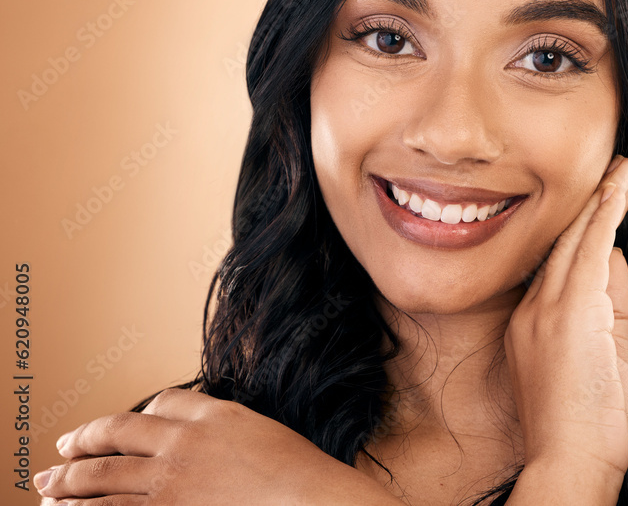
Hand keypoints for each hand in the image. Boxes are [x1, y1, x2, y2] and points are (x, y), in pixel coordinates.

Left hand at [33, 388, 404, 504]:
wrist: (309, 499)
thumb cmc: (297, 471)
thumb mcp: (261, 430)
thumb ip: (226, 425)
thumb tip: (202, 431)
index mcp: (212, 414)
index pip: (160, 402)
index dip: (136, 414)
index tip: (120, 429)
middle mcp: (183, 443)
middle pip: (116, 434)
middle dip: (81, 444)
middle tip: (59, 454)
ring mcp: (171, 482)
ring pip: (102, 479)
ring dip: (68, 485)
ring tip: (47, 491)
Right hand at [504, 154, 627, 478]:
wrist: (568, 463)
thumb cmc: (586, 428)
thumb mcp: (605, 361)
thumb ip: (611, 311)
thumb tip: (616, 262)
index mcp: (535, 323)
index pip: (566, 266)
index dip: (590, 231)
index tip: (609, 205)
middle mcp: (534, 309)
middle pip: (568, 243)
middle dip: (597, 204)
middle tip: (621, 168)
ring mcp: (546, 309)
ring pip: (578, 239)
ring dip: (606, 199)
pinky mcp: (567, 312)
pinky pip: (590, 250)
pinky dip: (606, 214)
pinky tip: (620, 187)